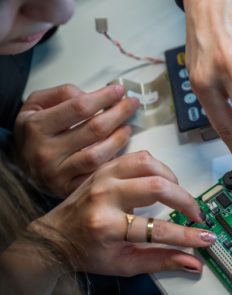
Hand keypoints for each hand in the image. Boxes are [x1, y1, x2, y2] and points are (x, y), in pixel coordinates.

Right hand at [14, 84, 138, 196]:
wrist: (21, 165)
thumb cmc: (34, 132)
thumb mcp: (36, 104)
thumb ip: (62, 93)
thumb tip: (91, 95)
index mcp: (37, 126)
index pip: (79, 107)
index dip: (104, 97)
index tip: (119, 90)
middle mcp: (45, 151)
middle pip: (94, 130)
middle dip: (119, 113)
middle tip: (132, 104)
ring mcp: (57, 173)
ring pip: (98, 155)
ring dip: (119, 139)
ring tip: (126, 127)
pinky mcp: (67, 189)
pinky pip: (97, 175)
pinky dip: (112, 161)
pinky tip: (120, 150)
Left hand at [34, 151, 214, 275]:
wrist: (56, 238)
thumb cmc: (87, 250)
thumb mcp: (124, 264)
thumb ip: (161, 262)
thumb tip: (192, 262)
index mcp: (107, 226)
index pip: (158, 230)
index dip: (187, 235)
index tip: (204, 237)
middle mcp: (104, 197)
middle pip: (157, 188)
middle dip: (185, 201)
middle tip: (195, 214)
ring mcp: (104, 178)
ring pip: (149, 164)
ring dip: (172, 179)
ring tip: (178, 195)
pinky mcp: (106, 168)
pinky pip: (138, 157)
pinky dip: (156, 166)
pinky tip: (161, 180)